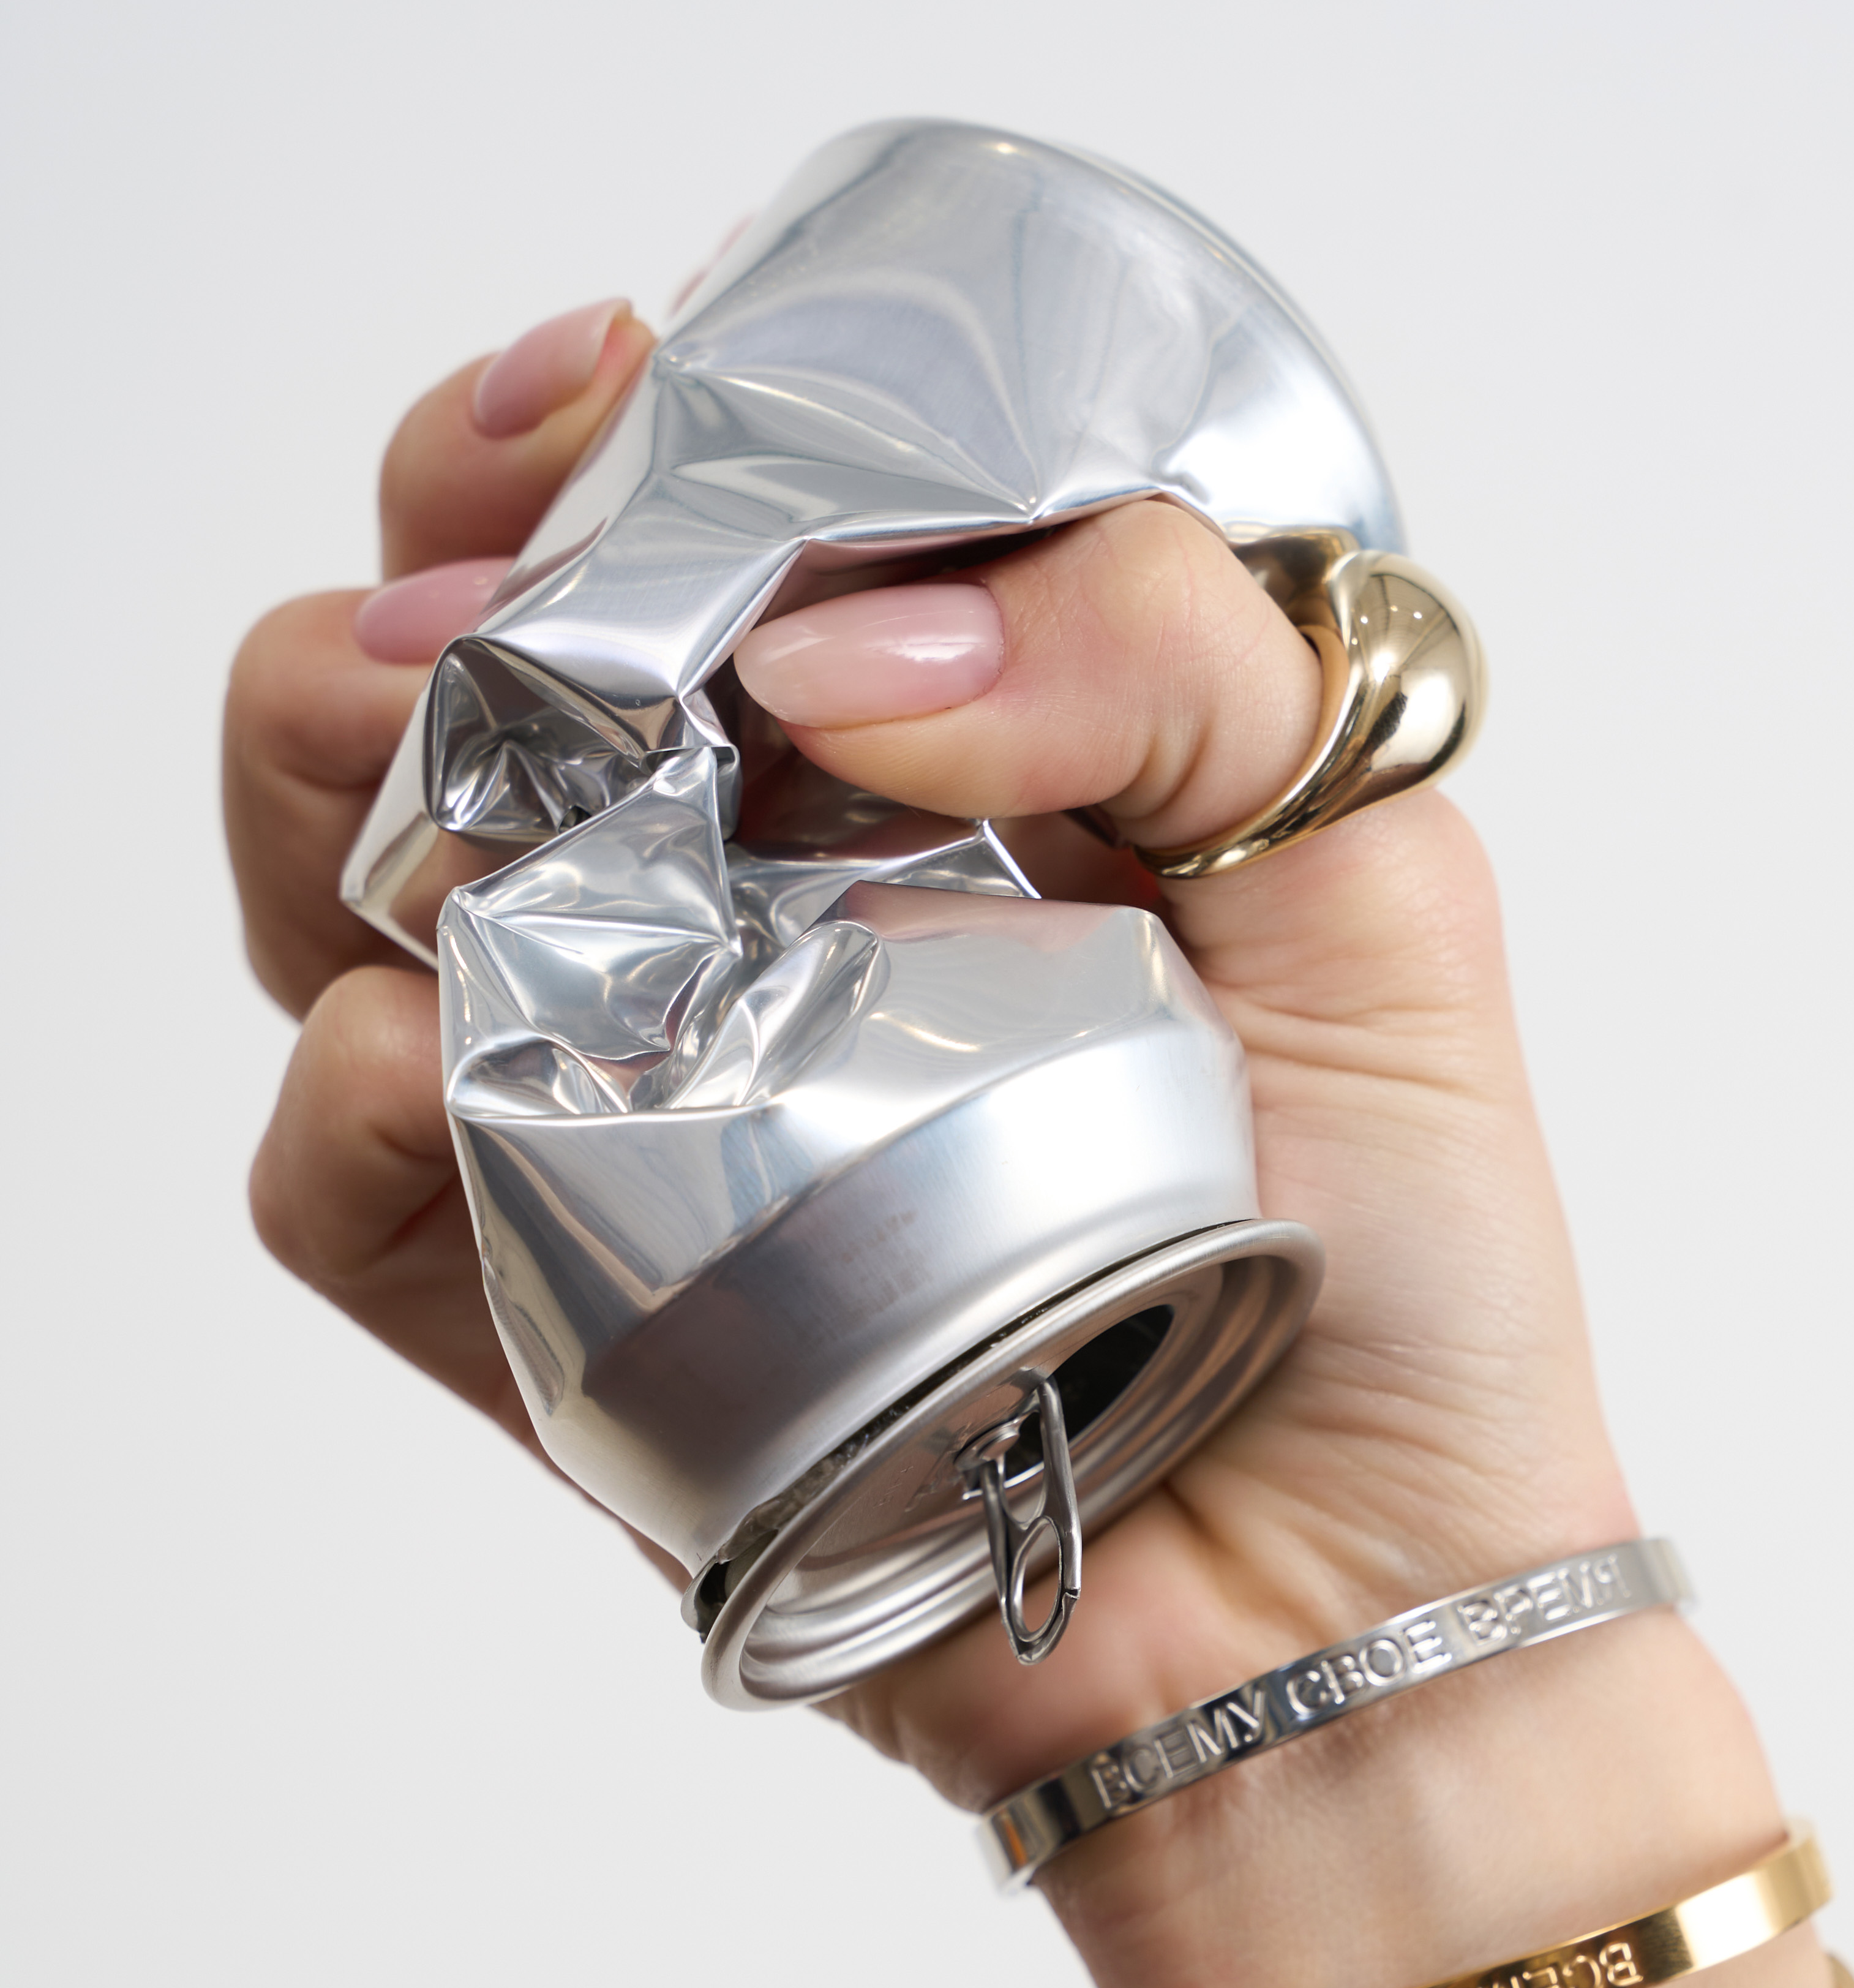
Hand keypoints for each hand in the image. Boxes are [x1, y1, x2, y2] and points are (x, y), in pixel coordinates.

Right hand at [229, 305, 1811, 1987]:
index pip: (664, 555)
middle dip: (416, 599)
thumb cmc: (1390, 1243)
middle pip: (446, 696)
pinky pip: (347, 1185)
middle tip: (493, 612)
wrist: (1360, 1594)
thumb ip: (1163, 644)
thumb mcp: (1368, 854)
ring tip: (444, 786)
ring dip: (329, 796)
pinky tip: (434, 1057)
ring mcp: (621, 1120)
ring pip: (330, 898)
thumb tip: (833, 642)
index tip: (589, 392)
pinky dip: (350, 1101)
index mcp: (898, 778)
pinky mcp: (560, 1322)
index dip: (581, 452)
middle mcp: (729, 925)